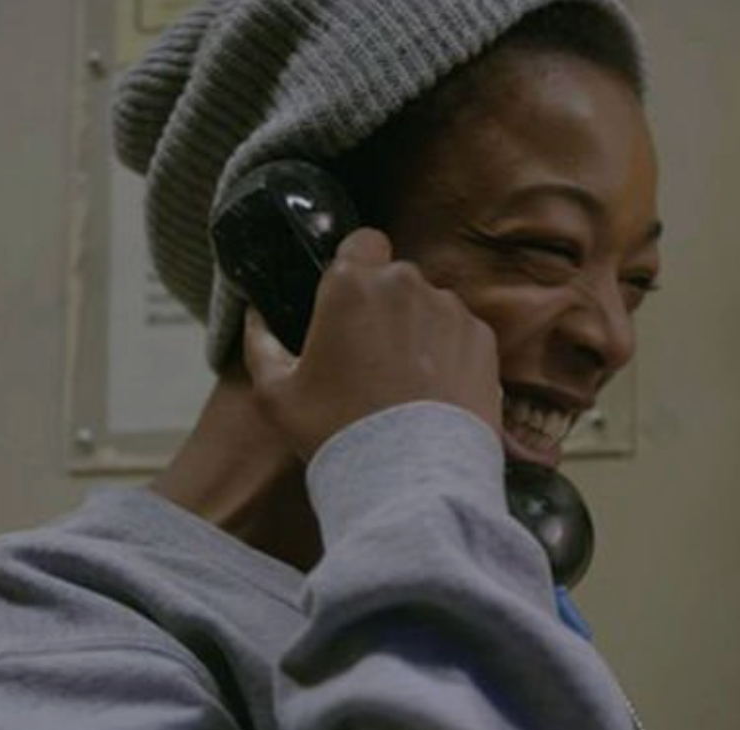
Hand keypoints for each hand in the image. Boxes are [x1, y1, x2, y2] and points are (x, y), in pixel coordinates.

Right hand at [243, 228, 501, 460]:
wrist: (410, 477)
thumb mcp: (277, 395)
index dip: (356, 264)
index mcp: (351, 285)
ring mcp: (451, 311)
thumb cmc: (337, 431)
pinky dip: (451, 354)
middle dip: (385, 305)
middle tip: (371, 356)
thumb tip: (255, 317)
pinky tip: (435, 394)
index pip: (361, 241)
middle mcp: (406, 284)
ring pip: (431, 306)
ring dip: (419, 329)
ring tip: (407, 383)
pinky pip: (462, 334)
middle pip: (396, 279)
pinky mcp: (484, 341)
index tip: (350, 300)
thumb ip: (261, 344)